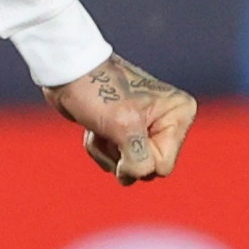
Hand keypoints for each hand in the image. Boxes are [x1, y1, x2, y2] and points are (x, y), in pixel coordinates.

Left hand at [46, 55, 195, 185]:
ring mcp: (147, 127)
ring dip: (107, 152)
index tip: (121, 134)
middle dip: (121, 156)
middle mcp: (169, 120)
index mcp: (180, 114)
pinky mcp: (126, 132)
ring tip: (100, 126)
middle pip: (149, 168)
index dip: (137, 158)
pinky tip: (94, 129)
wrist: (68, 72)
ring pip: (130, 167)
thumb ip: (139, 160)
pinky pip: (117, 161)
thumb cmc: (97, 91)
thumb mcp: (123, 127)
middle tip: (109, 130)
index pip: (163, 165)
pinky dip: (100, 149)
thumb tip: (135, 176)